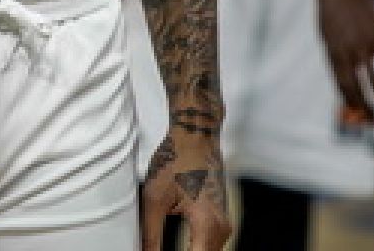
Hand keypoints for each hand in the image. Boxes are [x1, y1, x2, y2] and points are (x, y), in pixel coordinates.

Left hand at [140, 129, 230, 250]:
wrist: (197, 134)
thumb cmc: (176, 159)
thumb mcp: (154, 200)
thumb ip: (149, 237)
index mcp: (207, 226)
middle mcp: (221, 230)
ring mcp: (223, 226)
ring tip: (156, 249)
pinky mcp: (219, 222)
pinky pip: (206, 248)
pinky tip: (173, 250)